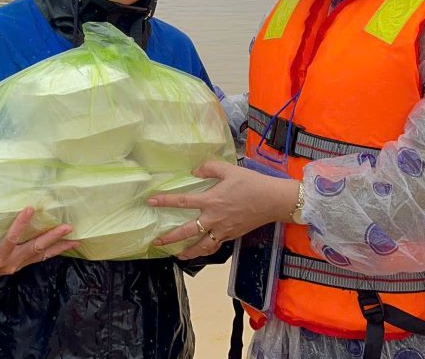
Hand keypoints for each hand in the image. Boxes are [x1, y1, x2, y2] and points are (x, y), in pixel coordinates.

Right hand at [0, 207, 78, 281]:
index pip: (12, 239)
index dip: (21, 224)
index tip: (30, 209)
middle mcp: (13, 262)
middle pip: (35, 248)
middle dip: (52, 237)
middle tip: (67, 227)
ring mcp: (20, 264)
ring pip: (42, 254)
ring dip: (59, 247)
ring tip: (76, 240)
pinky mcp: (24, 264)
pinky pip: (42, 258)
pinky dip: (55, 251)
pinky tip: (66, 246)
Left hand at [147, 160, 299, 259]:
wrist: (273, 200)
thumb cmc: (252, 183)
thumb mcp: (229, 169)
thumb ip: (209, 168)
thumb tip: (195, 171)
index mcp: (211, 200)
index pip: (182, 201)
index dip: (165, 201)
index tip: (151, 202)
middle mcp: (214, 218)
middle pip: (187, 231)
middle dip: (170, 238)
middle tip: (157, 242)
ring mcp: (223, 230)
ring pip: (201, 246)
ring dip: (188, 252)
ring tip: (177, 255)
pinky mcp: (231, 235)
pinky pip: (215, 246)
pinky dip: (205, 250)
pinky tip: (200, 251)